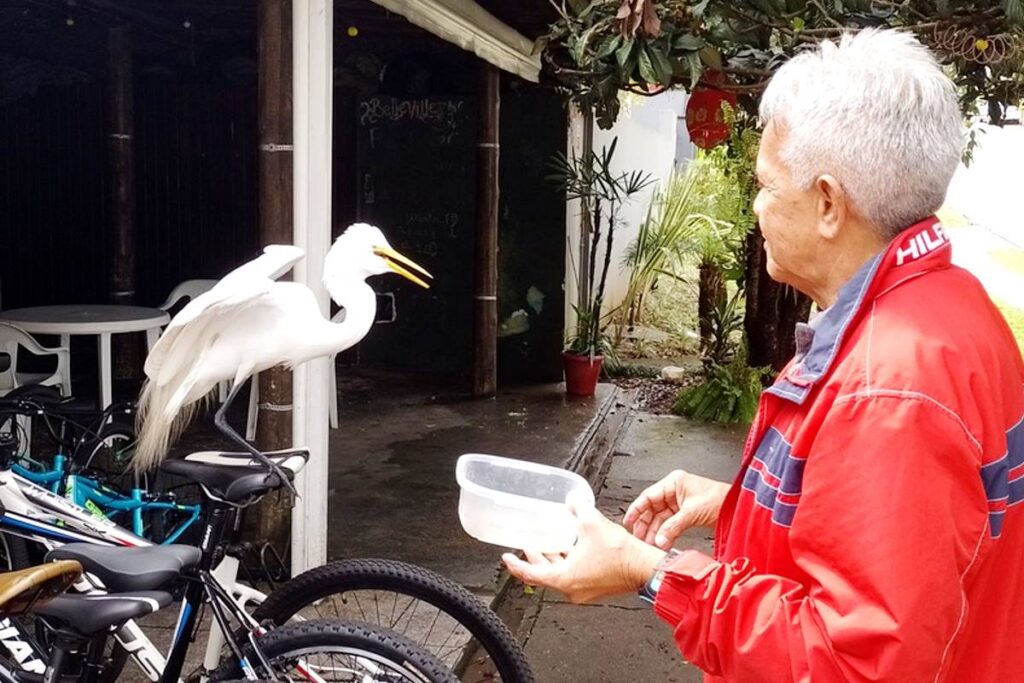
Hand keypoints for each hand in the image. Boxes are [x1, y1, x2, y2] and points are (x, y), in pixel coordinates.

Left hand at [502, 496, 665, 603]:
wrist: (645, 568)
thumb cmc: (621, 555)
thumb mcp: (591, 523)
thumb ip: (577, 508)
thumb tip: (572, 499)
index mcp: (565, 578)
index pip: (531, 574)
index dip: (516, 565)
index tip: (507, 558)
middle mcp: (572, 588)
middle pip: (545, 574)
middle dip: (534, 558)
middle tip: (528, 544)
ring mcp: (584, 590)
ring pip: (560, 574)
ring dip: (553, 559)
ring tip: (548, 543)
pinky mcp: (595, 586)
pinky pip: (574, 574)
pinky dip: (568, 561)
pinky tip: (572, 546)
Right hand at [622, 469, 729, 549]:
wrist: (738, 507)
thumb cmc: (721, 499)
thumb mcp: (692, 512)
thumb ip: (673, 527)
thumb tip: (659, 539)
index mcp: (673, 482)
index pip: (648, 496)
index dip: (636, 509)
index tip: (628, 522)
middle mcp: (674, 491)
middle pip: (652, 509)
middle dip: (646, 525)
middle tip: (639, 538)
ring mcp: (679, 503)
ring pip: (660, 519)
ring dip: (655, 532)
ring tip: (649, 544)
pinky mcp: (685, 514)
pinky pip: (670, 524)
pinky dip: (665, 534)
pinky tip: (661, 543)